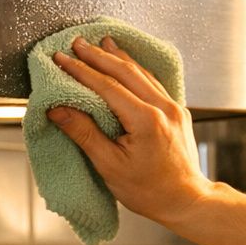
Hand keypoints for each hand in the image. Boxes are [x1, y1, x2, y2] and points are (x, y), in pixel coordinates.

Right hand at [49, 36, 214, 228]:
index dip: (81, 71)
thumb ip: (84, 134)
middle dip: (98, 56)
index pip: (107, 87)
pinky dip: (135, 70)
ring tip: (100, 44)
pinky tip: (126, 63)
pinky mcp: (177, 111)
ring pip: (142, 73)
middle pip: (125, 72)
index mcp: (146, 121)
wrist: (186, 201)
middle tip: (76, 43)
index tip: (61, 59)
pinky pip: (153, 83)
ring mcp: (174, 107)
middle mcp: (164, 108)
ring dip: (118, 57)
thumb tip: (58, 110)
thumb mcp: (110, 167)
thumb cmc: (150, 191)